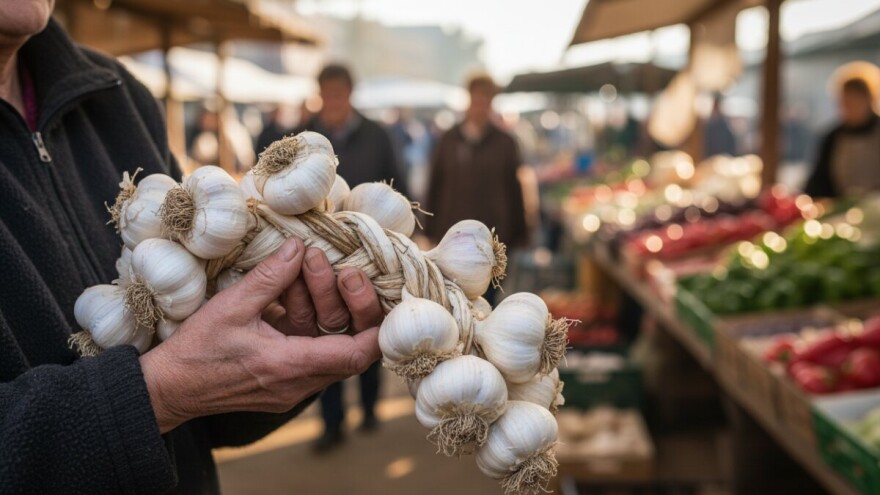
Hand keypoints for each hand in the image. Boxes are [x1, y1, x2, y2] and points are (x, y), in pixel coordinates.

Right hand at [139, 238, 383, 432]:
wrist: (167, 389)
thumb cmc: (196, 351)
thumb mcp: (232, 306)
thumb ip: (271, 277)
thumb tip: (300, 247)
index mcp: (289, 366)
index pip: (355, 355)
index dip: (378, 328)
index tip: (387, 297)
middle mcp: (298, 383)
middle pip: (349, 347)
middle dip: (351, 304)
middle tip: (342, 270)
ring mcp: (292, 386)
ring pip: (329, 344)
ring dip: (324, 306)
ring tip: (305, 266)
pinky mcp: (284, 382)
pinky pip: (310, 350)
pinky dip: (308, 321)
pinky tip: (292, 291)